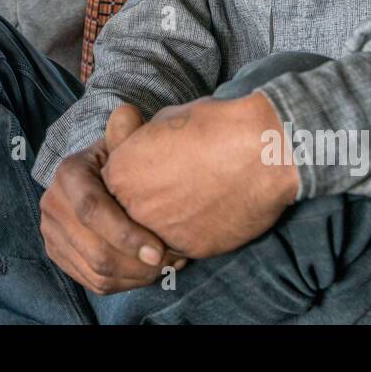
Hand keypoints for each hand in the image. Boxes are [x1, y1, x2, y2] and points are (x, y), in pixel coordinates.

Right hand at [40, 139, 186, 295]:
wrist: (96, 176)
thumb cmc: (119, 159)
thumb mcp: (122, 143)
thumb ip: (127, 134)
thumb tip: (127, 115)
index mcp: (69, 175)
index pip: (93, 212)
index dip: (127, 235)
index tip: (160, 251)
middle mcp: (52, 205)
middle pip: (96, 251)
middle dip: (138, 264)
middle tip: (173, 262)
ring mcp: (52, 233)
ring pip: (96, 273)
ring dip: (137, 277)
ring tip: (168, 267)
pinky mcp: (59, 255)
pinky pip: (93, 282)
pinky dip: (125, 284)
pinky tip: (150, 273)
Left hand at [100, 93, 298, 259]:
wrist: (258, 149)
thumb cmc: (212, 126)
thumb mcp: (162, 121)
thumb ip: (140, 142)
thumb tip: (137, 145)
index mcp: (120, 173)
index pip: (112, 186)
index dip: (134, 178)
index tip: (152, 172)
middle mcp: (134, 208)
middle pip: (129, 214)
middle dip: (146, 204)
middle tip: (174, 188)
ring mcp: (161, 233)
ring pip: (155, 236)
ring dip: (168, 224)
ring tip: (194, 202)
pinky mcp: (192, 250)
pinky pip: (184, 246)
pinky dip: (193, 234)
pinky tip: (210, 213)